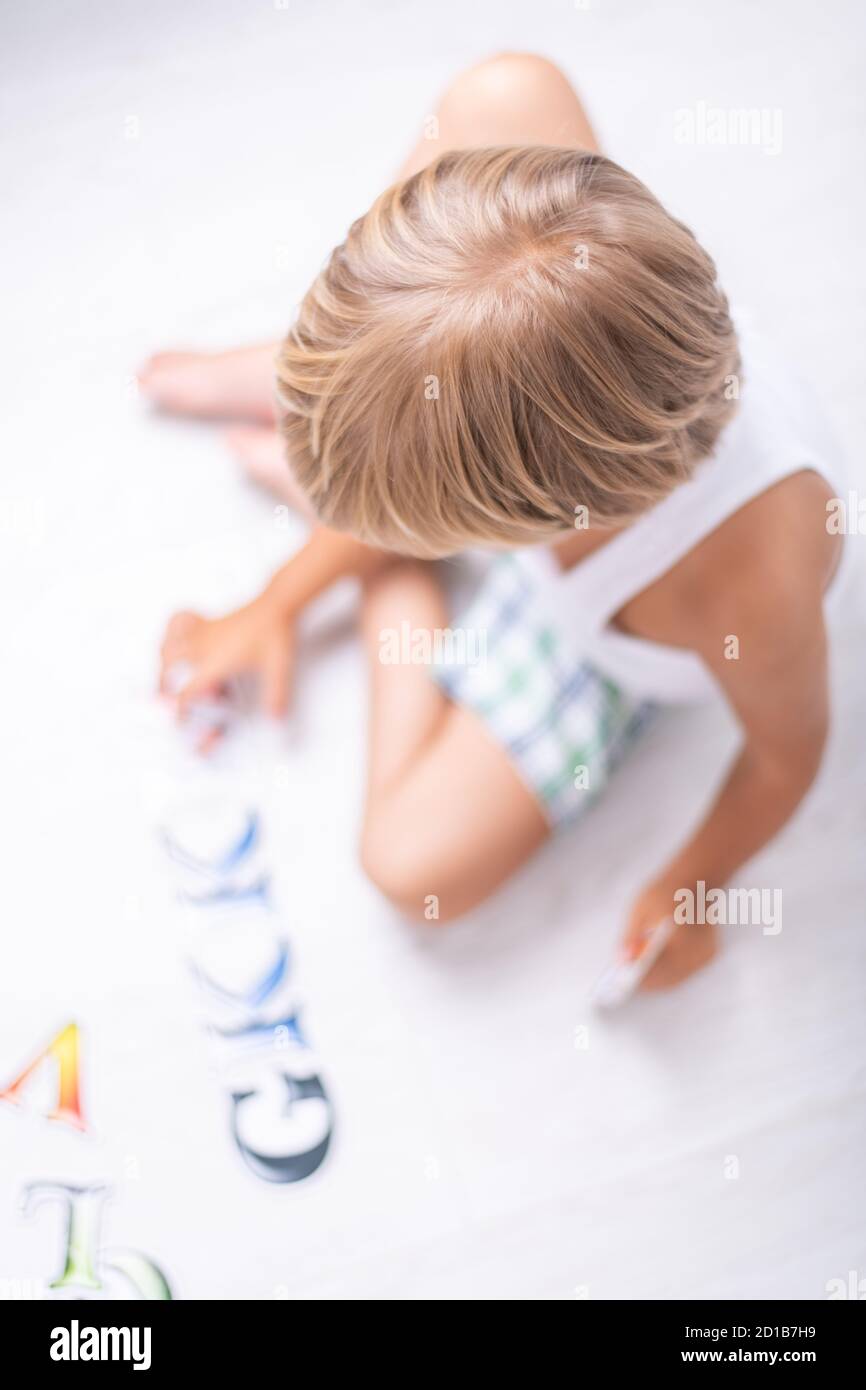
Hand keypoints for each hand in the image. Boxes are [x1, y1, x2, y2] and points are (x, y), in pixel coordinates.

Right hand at [159, 598, 295, 719]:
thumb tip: (275, 719)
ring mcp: (202, 633)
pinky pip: (179, 620)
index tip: (179, 717)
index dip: (180, 708)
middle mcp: (203, 647)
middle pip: (168, 667)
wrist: (275, 606)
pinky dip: (170, 629)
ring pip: (168, 645)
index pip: (188, 691)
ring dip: (163, 661)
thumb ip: (276, 697)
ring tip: (164, 673)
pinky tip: (174, 635)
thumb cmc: (273, 633)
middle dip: (163, 685)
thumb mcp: (277, 669)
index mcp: (215, 663)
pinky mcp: (208, 622)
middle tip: (167, 697)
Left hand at [622, 878, 717, 991]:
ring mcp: (706, 950)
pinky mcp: (710, 954)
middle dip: (648, 983)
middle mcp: (697, 943)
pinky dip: (671, 974)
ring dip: (659, 982)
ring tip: (635, 984)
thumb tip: (621, 961)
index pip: (659, 963)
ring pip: (679, 976)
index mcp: (679, 930)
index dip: (642, 977)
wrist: (695, 881)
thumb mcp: (639, 909)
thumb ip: (630, 936)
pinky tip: (654, 974)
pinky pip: (687, 971)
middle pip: (670, 975)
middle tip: (626, 987)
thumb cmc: (664, 893)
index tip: (623, 984)